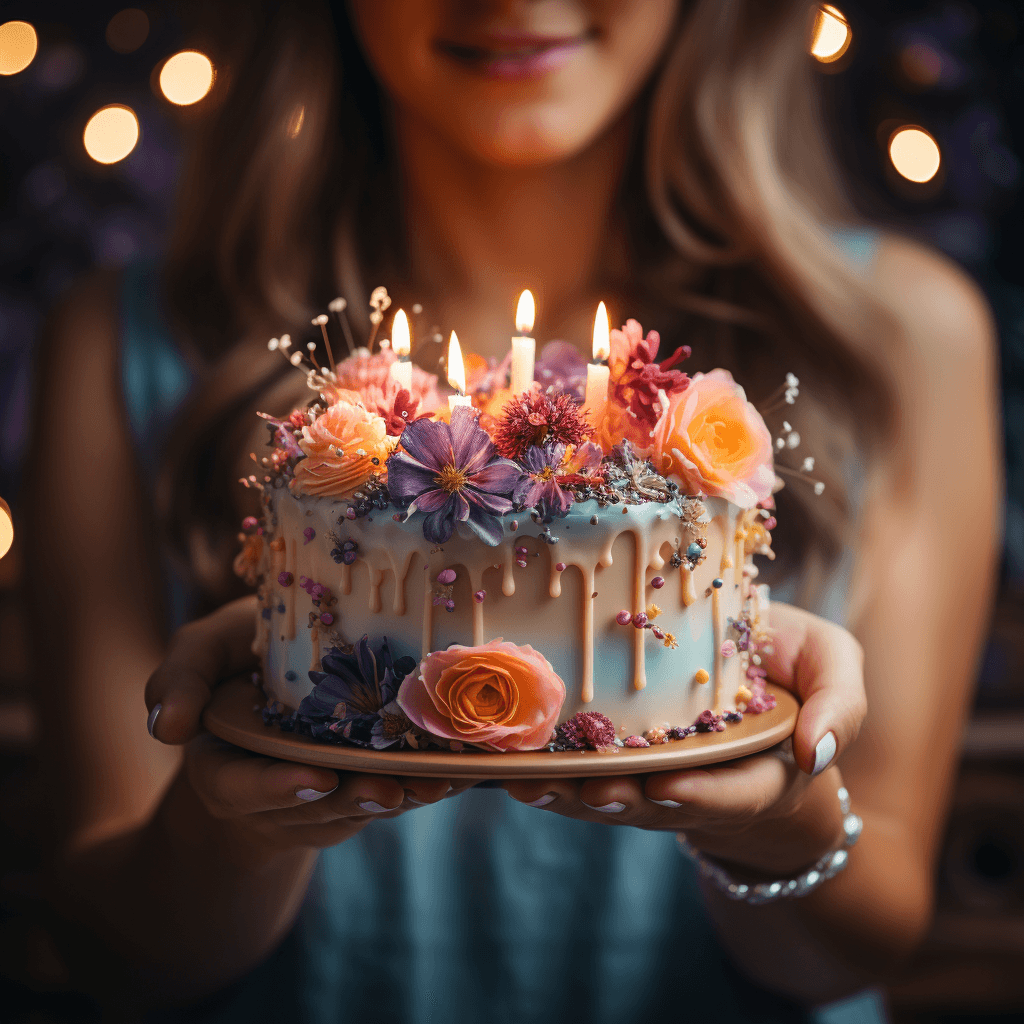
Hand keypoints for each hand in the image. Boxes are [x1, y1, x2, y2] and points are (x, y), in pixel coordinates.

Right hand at [144, 597, 467, 855]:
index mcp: (227, 765)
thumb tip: (169, 728)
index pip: (240, 789)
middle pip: (317, 808)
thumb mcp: (204, 653)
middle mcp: (280, 792)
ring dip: (404, 794)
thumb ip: (181, 678)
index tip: (314, 777)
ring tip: (439, 779)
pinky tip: (464, 765)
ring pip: (366, 805)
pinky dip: (428, 777)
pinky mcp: (370, 781)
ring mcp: (329, 794)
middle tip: (389, 788)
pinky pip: (398, 787)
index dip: (274, 788)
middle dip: (355, 800)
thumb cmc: (238, 661)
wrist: (277, 682)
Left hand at [504, 602, 865, 875]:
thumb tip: (813, 754)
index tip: (666, 788)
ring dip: (569, 794)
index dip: (702, 794)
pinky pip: (586, 772)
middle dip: (619, 799)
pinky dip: (552, 773)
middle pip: (658, 803)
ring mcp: (658, 774)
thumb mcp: (835, 674)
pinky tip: (514, 764)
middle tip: (582, 789)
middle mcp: (703, 781)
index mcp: (760, 767)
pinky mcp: (624, 758)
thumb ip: (840, 708)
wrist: (760, 684)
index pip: (735, 792)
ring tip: (529, 781)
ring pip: (613, 794)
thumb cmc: (798, 679)